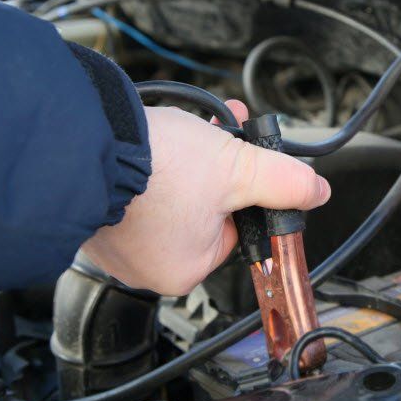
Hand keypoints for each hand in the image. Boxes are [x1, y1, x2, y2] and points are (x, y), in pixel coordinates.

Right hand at [82, 101, 330, 294]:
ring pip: (171, 196)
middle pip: (203, 210)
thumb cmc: (155, 169)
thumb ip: (283, 182)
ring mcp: (115, 242)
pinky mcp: (94, 214)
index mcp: (182, 270)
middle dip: (216, 167)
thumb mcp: (237, 169)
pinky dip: (151, 165)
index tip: (240, 163)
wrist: (85, 142)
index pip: (232, 231)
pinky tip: (155, 138)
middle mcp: (146, 265)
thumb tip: (315, 192)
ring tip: (190, 129)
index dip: (240, 192)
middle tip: (218, 135)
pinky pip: (136, 193)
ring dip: (188, 159)